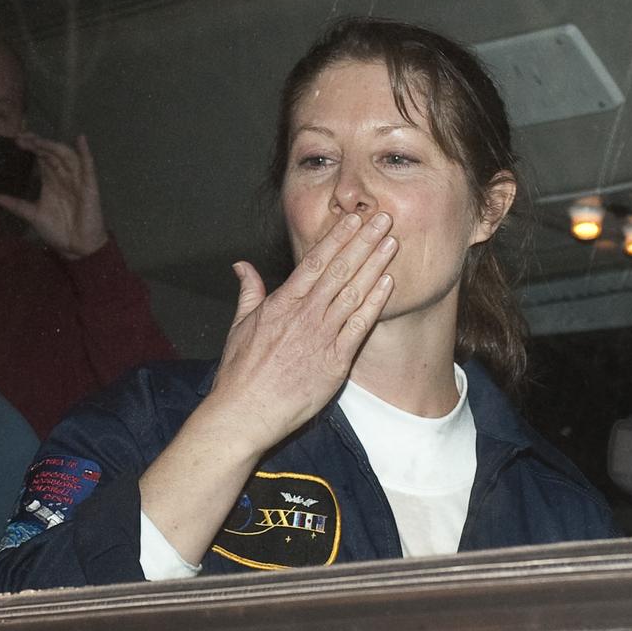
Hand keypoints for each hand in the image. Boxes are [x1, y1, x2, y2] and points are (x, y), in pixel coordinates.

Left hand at [0, 133, 108, 259]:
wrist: (75, 248)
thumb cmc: (57, 230)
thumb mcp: (32, 214)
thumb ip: (14, 204)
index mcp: (51, 181)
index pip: (41, 157)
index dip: (31, 147)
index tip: (16, 140)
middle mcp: (63, 176)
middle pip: (51, 153)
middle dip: (38, 144)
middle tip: (22, 138)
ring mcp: (77, 180)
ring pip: (66, 156)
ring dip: (53, 146)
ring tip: (39, 141)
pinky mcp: (89, 186)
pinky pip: (88, 166)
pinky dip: (86, 152)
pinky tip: (81, 139)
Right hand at [208, 210, 398, 455]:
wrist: (246, 412)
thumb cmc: (241, 372)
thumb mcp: (239, 325)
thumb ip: (249, 291)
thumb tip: (242, 266)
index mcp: (282, 303)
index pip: (315, 261)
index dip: (337, 238)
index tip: (354, 219)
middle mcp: (304, 314)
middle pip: (340, 270)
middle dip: (363, 242)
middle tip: (382, 219)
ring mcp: (321, 337)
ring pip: (353, 293)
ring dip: (374, 266)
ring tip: (391, 243)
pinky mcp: (335, 361)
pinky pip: (359, 327)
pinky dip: (374, 304)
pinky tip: (388, 284)